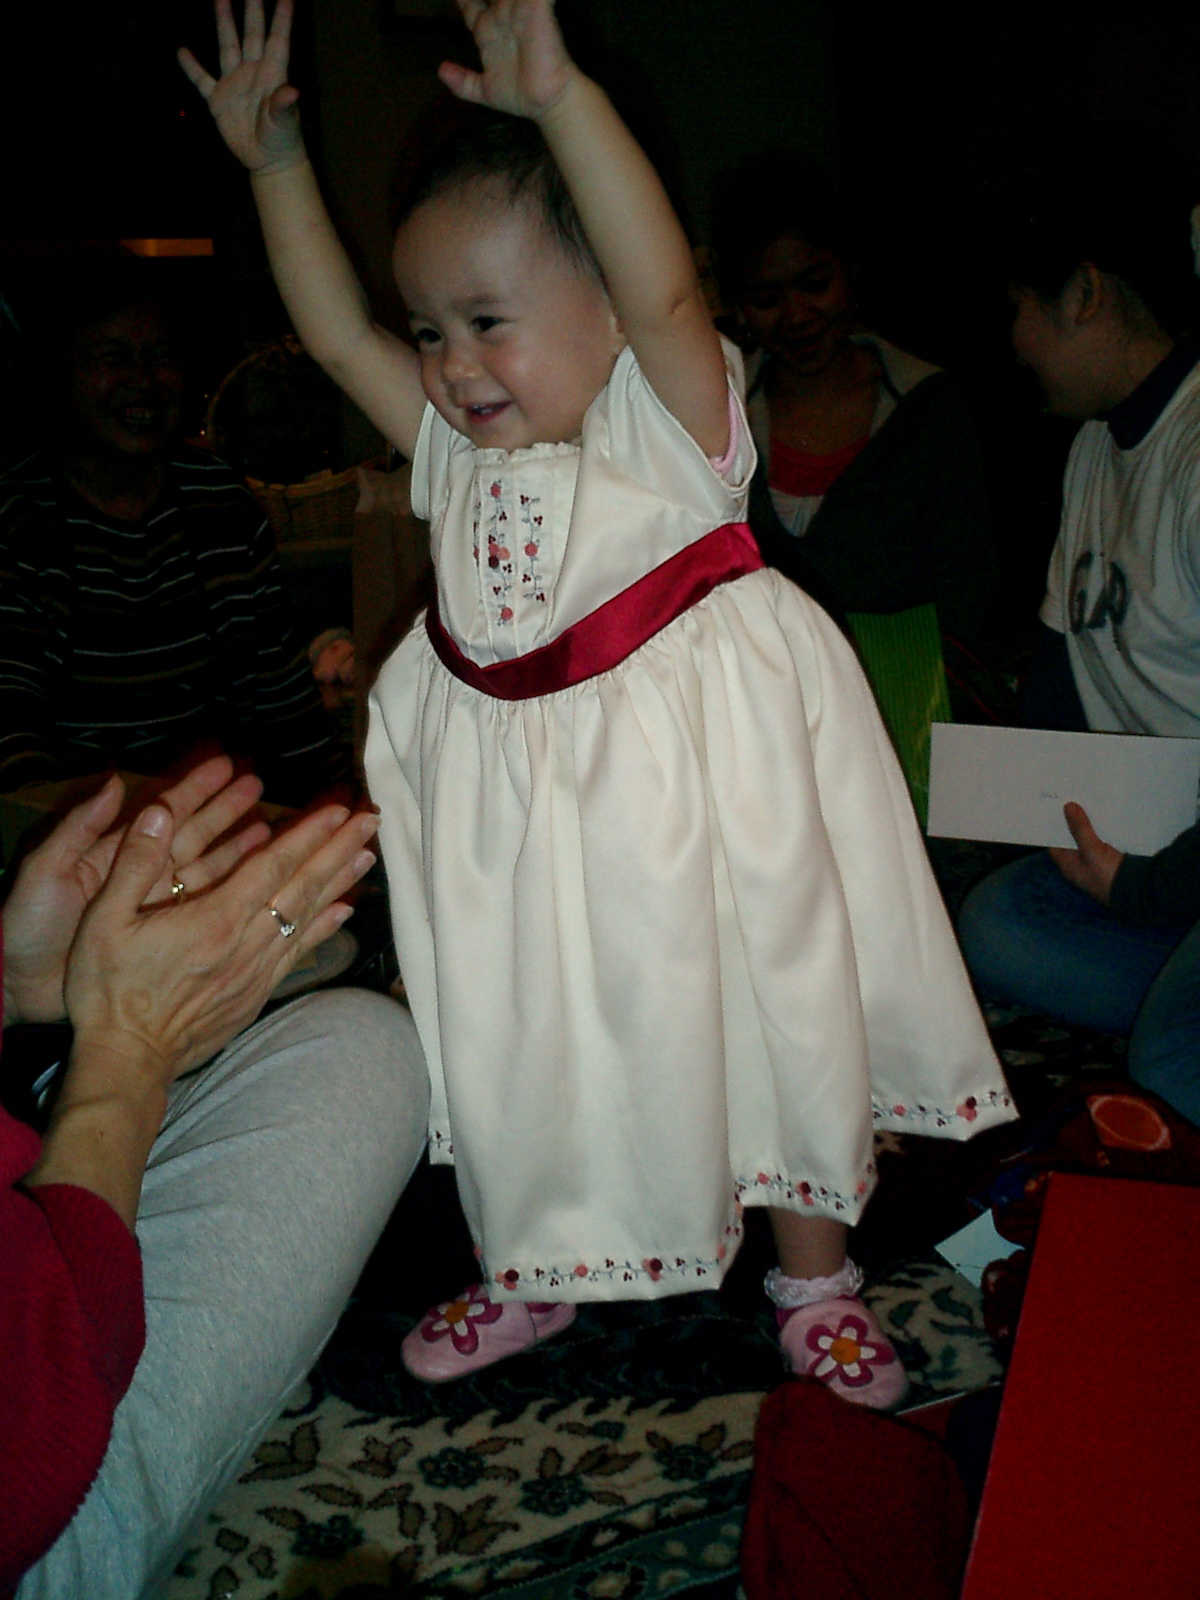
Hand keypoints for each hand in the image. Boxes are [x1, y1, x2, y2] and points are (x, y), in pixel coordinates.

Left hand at [2, 758, 269, 1027]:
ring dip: (235, 847)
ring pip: (205, 867)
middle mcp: (140, 872)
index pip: (162, 813)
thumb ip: (81, 826)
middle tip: (258, 785)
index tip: (227, 766)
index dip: (195, 788)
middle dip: (225, 809)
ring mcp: (153, 904)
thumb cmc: (27, 925)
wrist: (19, 986)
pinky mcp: (160, 934)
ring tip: (267, 828)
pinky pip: (202, 906)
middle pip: (192, 833)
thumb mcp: (47, 869)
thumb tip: (115, 780)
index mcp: (114, 851)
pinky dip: (230, 890)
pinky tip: (254, 877)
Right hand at [64, 798, 379, 1081]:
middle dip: (338, 850)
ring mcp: (255, 971)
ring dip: (338, 884)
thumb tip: (159, 813)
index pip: (273, 866)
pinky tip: (342, 912)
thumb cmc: (109, 990)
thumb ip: (134, 863)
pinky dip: (323, 929)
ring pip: (306, 918)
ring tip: (368, 856)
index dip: (308, 835)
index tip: (338, 811)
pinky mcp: (255, 994)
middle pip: (302, 888)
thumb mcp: (104, 921)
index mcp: (214, 920)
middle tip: (371, 821)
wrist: (127, 1059)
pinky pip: (297, 953)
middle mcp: (246, 943)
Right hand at [178, 0, 304, 175]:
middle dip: (252, 10)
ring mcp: (235, 84)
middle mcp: (254, 73)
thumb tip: (293, 92)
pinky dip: (191, 67)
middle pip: (251, 34)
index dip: (282, 18)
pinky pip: (202, 79)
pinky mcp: (219, 100)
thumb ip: (285, 106)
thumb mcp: (285, 123)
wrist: (267, 161)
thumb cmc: (283, 140)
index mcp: (273, 74)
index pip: (277, 39)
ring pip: (228, 46)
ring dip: (224, 23)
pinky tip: (182, 51)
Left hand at [438, 0, 575, 119]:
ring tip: (505, 1)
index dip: (463, 0)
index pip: (470, 6)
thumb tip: (441, 70)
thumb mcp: (484, 91)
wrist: (545, 102)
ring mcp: (519, 13)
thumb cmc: (521, 96)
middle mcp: (502, 19)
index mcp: (488, 33)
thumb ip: (463, 82)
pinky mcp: (537, 11)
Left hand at [1049, 801, 1123, 905]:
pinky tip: (1106, 816)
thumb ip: (1080, 829)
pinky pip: (1104, 842)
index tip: (1053, 808)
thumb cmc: (1109, 876)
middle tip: (1071, 799)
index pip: (1054, 843)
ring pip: (1088, 840)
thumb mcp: (1091, 850)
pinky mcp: (1112, 861)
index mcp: (1068, 866)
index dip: (1052, 826)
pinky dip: (1103, 830)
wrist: (1139, 892)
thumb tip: (1068, 807)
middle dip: (1072, 822)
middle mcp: (1080, 865)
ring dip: (1089, 824)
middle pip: (1072, 840)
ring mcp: (1096, 863)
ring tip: (1087, 802)